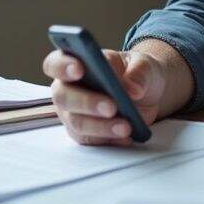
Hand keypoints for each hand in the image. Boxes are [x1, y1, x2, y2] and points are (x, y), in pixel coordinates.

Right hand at [42, 48, 166, 145]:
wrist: (148, 93)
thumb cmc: (136, 72)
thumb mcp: (144, 65)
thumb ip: (138, 73)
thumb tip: (133, 90)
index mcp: (76, 62)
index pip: (56, 63)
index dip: (62, 66)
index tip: (79, 70)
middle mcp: (68, 88)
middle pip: (63, 97)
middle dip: (86, 102)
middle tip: (111, 106)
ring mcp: (73, 113)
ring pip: (76, 122)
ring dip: (101, 126)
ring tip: (126, 127)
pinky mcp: (84, 133)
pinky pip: (90, 140)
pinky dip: (109, 139)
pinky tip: (126, 137)